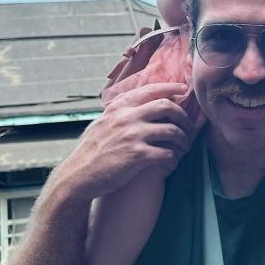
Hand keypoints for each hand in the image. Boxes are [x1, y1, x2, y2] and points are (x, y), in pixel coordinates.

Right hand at [55, 83, 195, 201]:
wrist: (78, 175)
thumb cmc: (90, 152)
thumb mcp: (101, 123)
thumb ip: (118, 113)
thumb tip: (135, 104)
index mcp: (118, 108)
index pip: (150, 90)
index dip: (170, 88)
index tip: (183, 89)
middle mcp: (127, 118)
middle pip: (166, 107)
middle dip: (182, 116)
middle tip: (187, 126)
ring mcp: (133, 136)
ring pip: (171, 130)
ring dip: (183, 139)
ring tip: (184, 146)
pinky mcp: (138, 156)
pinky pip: (167, 153)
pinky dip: (174, 157)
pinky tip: (173, 161)